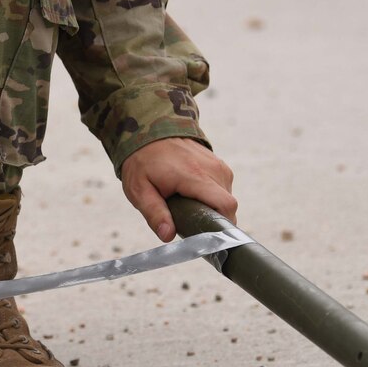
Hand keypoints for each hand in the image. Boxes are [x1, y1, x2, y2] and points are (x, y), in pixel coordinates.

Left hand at [120, 138, 236, 242]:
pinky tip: (193, 195)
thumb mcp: (139, 190)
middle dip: (212, 219)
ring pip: (226, 199)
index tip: (207, 236)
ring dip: (211, 208)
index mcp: (195, 176)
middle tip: (188, 220)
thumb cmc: (143, 161)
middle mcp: (213, 170)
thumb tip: (167, 235)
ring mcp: (219, 166)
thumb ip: (154, 213)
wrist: (151, 130)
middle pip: (227, 207)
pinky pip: (223, 189)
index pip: (225, 206)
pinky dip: (211, 197)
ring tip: (188, 204)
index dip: (222, 227)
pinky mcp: (220, 165)